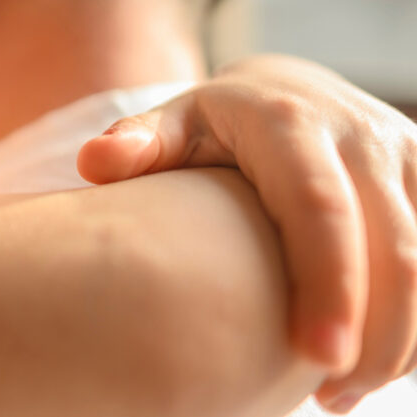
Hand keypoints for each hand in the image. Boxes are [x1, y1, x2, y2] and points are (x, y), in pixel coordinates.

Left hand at [77, 54, 416, 412]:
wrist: (283, 92)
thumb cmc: (212, 127)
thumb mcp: (171, 126)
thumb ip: (137, 144)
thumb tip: (93, 163)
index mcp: (289, 123)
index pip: (320, 209)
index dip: (329, 284)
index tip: (315, 357)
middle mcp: (360, 133)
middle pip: (394, 249)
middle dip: (377, 336)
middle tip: (330, 397)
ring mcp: (405, 153)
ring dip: (402, 338)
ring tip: (343, 391)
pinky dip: (416, 321)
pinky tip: (376, 360)